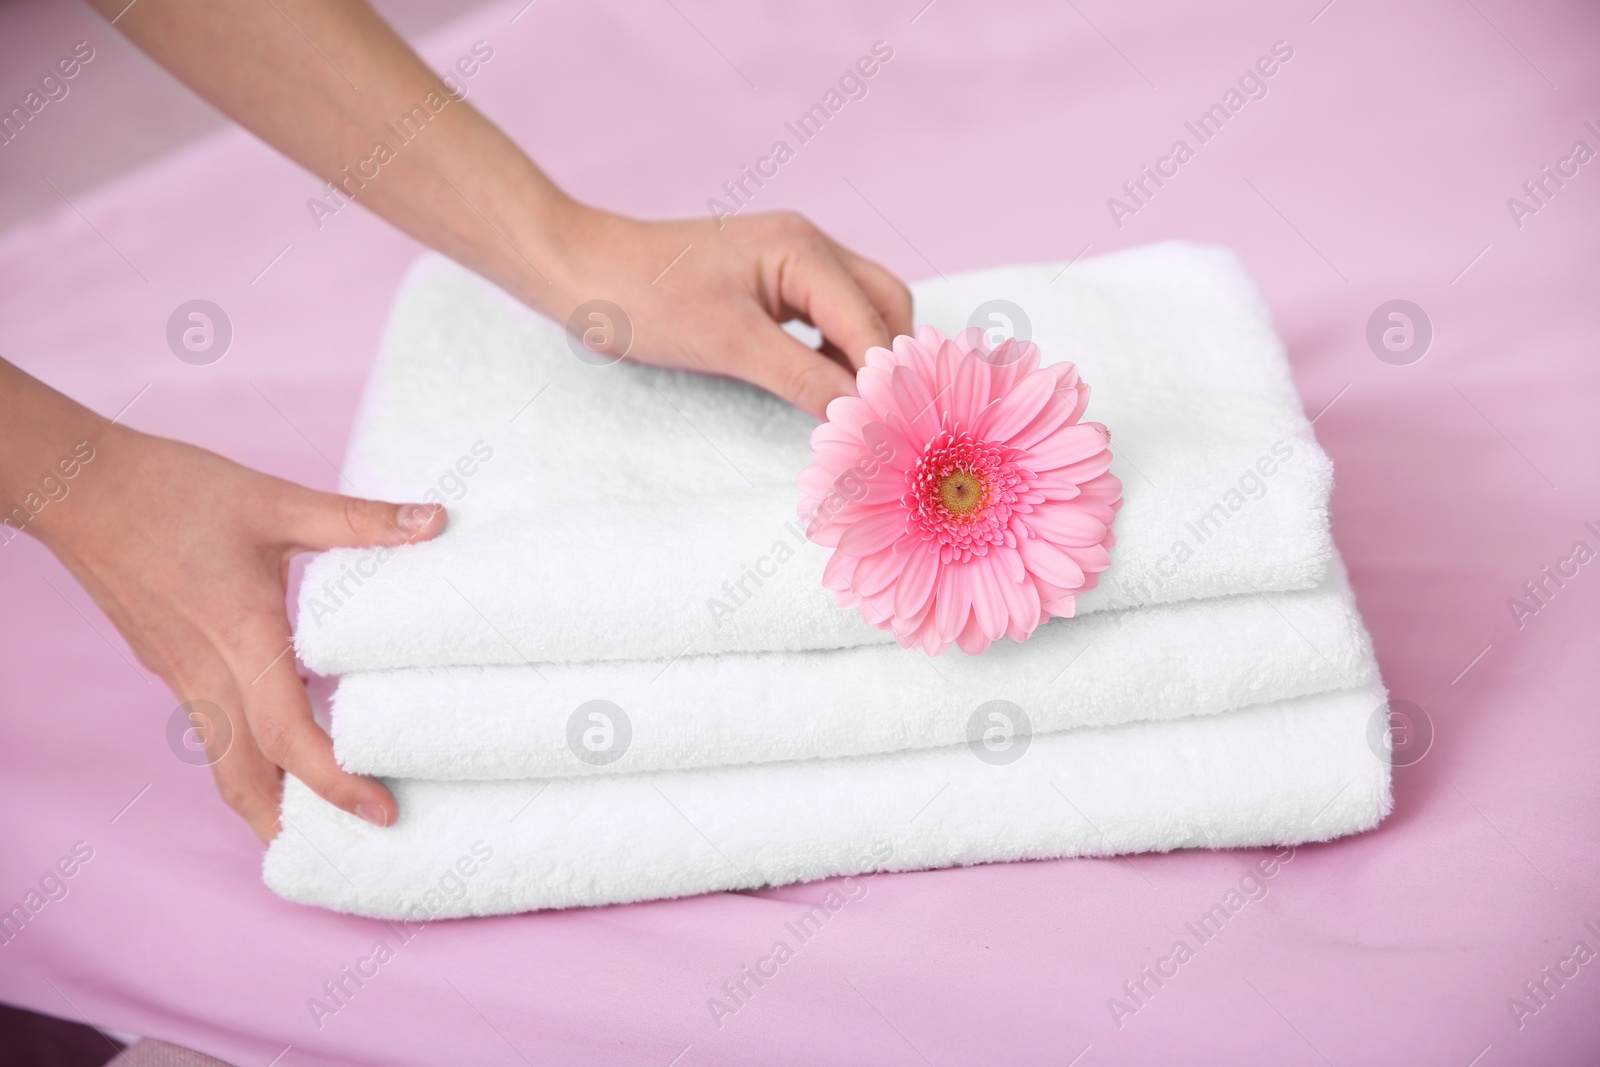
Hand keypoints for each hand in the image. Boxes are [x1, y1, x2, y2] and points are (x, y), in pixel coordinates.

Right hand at [31, 417, 445, 841]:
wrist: (77, 485)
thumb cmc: (171, 490)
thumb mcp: (275, 501)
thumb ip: (358, 520)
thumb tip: (436, 520)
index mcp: (241, 639)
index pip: (290, 737)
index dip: (337, 782)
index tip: (382, 811)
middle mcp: (206, 672)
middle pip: (245, 779)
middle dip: (294, 823)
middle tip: (348, 846)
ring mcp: (180, 673)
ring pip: (223, 759)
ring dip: (266, 794)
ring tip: (317, 810)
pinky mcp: (166, 661)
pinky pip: (211, 727)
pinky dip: (246, 752)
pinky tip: (280, 732)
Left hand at [536, 207, 913, 417]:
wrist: (580, 273)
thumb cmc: (645, 298)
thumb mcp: (730, 346)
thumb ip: (805, 378)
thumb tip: (863, 415)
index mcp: (804, 250)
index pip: (873, 322)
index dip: (888, 379)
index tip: (896, 432)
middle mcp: (807, 247)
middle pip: (884, 307)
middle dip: (888, 362)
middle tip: (880, 419)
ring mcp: (789, 263)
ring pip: (859, 312)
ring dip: (863, 359)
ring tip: (854, 411)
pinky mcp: (769, 284)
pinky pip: (825, 318)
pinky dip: (834, 353)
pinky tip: (820, 388)